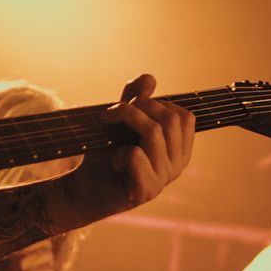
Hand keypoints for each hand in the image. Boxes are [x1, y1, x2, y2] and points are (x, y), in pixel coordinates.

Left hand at [60, 73, 194, 223]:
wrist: (85, 187)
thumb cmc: (106, 152)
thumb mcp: (120, 119)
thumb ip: (135, 97)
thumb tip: (150, 79)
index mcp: (180, 148)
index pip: (184, 116)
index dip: (156, 103)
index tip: (129, 106)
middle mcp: (178, 164)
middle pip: (169, 119)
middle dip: (137, 107)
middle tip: (111, 114)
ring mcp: (164, 179)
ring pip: (153, 132)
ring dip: (125, 122)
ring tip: (108, 132)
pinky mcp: (146, 191)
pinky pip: (136, 155)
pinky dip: (118, 152)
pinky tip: (113, 161)